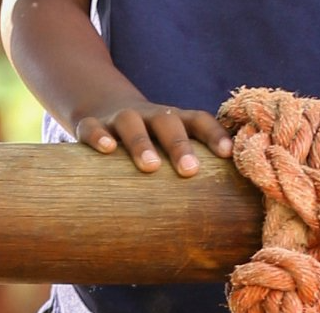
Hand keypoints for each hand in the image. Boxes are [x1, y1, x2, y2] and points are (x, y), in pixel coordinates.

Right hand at [73, 96, 230, 176]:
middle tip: (190, 170)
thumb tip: (225, 212)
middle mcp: (149, 116)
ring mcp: (120, 118)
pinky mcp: (92, 123)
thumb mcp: (169, 147)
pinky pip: (92, 126)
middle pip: (167, 122)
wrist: (105, 107)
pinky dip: (98, 134)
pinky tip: (106, 149)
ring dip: (141, 142)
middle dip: (180, 145)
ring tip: (150, 166)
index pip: (199, 120)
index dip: (214, 134)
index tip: (228, 154)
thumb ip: (191, 168)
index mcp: (175, 121)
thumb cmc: (150, 143)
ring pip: (131, 122)